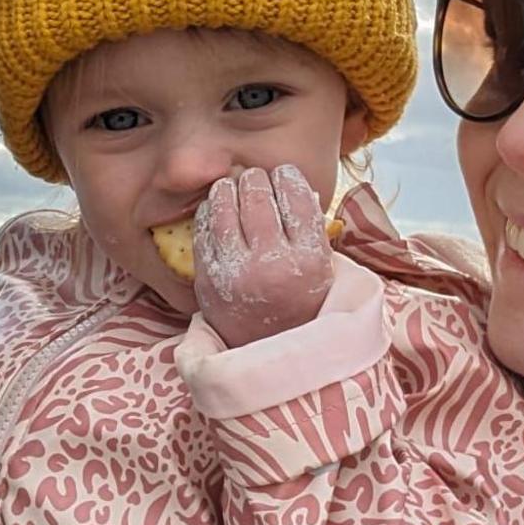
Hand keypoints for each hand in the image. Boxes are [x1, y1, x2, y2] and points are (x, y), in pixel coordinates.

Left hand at [193, 164, 333, 347]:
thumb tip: (292, 183)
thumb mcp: (321, 268)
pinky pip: (202, 230)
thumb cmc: (300, 303)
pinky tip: (216, 210)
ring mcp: (235, 273)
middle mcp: (271, 264)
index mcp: (308, 259)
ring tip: (233, 188)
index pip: (296, 196)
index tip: (283, 174)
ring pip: (224, 206)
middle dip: (255, 179)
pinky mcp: (207, 280)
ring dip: (228, 188)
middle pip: (257, 196)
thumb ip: (310, 228)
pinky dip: (208, 213)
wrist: (270, 351)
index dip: (287, 176)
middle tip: (255, 178)